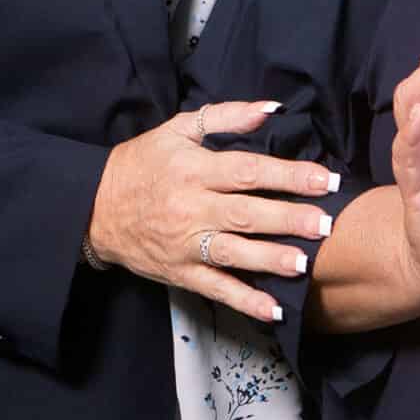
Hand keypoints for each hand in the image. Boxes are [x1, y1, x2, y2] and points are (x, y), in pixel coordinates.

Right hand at [85, 99, 338, 325]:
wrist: (93, 207)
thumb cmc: (142, 163)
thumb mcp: (178, 129)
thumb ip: (226, 116)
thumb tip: (271, 109)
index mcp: (194, 169)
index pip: (248, 171)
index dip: (288, 175)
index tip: (325, 179)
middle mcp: (192, 208)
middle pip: (246, 214)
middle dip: (289, 219)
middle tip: (326, 224)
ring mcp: (186, 244)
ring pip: (233, 254)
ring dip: (269, 260)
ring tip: (303, 264)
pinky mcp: (180, 272)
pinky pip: (215, 289)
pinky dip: (244, 301)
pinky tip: (274, 310)